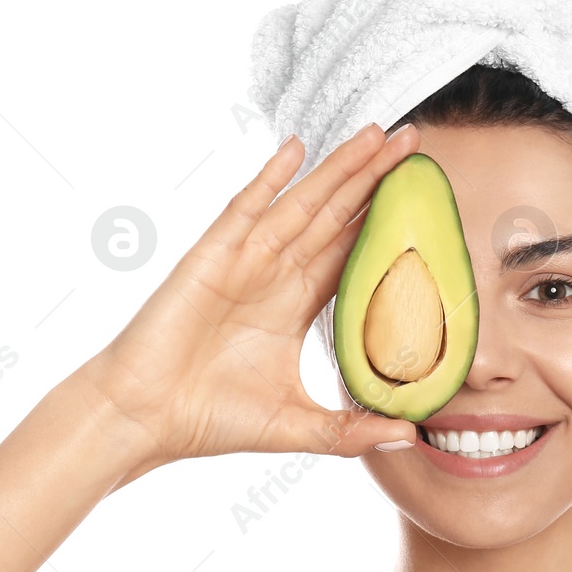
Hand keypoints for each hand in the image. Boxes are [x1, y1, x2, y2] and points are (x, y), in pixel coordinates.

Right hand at [81, 121, 421, 466]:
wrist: (145, 417)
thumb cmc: (209, 419)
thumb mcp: (297, 427)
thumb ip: (351, 431)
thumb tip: (409, 437)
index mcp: (295, 306)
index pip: (352, 253)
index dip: (387, 223)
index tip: (425, 196)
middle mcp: (274, 275)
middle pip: (337, 215)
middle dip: (375, 179)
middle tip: (418, 141)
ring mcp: (244, 261)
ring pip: (304, 203)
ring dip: (340, 167)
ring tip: (380, 133)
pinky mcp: (212, 257)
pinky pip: (246, 208)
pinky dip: (270, 177)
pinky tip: (296, 148)